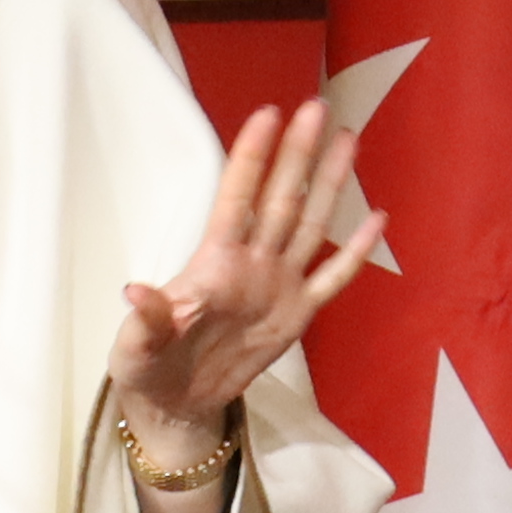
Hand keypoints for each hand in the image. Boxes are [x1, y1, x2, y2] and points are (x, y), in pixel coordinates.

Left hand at [108, 102, 380, 462]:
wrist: (176, 405)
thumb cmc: (147, 367)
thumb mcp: (136, 348)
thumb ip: (146, 320)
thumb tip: (135, 290)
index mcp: (213, 264)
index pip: (236, 198)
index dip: (251, 157)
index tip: (267, 114)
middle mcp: (251, 264)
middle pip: (281, 199)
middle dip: (299, 153)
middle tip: (317, 108)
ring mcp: (278, 286)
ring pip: (310, 224)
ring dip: (330, 184)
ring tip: (349, 140)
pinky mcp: (297, 316)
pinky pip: (332, 279)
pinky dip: (354, 252)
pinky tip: (376, 220)